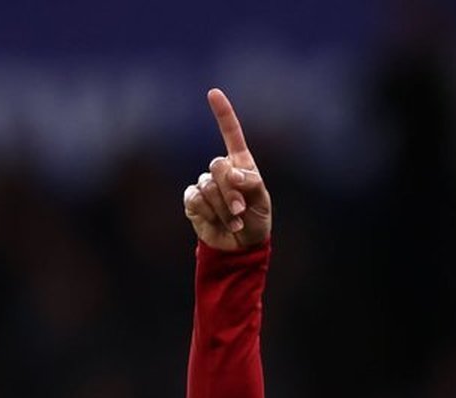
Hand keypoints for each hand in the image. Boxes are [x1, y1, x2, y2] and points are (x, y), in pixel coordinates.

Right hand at [183, 88, 271, 250]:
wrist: (241, 246)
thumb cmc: (256, 220)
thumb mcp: (262, 201)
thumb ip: (251, 183)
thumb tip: (232, 172)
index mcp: (241, 164)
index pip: (231, 134)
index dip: (223, 114)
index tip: (213, 92)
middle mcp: (221, 170)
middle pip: (218, 165)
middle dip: (231, 191)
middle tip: (241, 210)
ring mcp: (205, 184)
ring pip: (208, 187)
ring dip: (223, 208)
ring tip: (234, 221)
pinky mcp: (193, 200)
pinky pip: (196, 199)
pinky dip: (210, 213)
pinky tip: (218, 222)